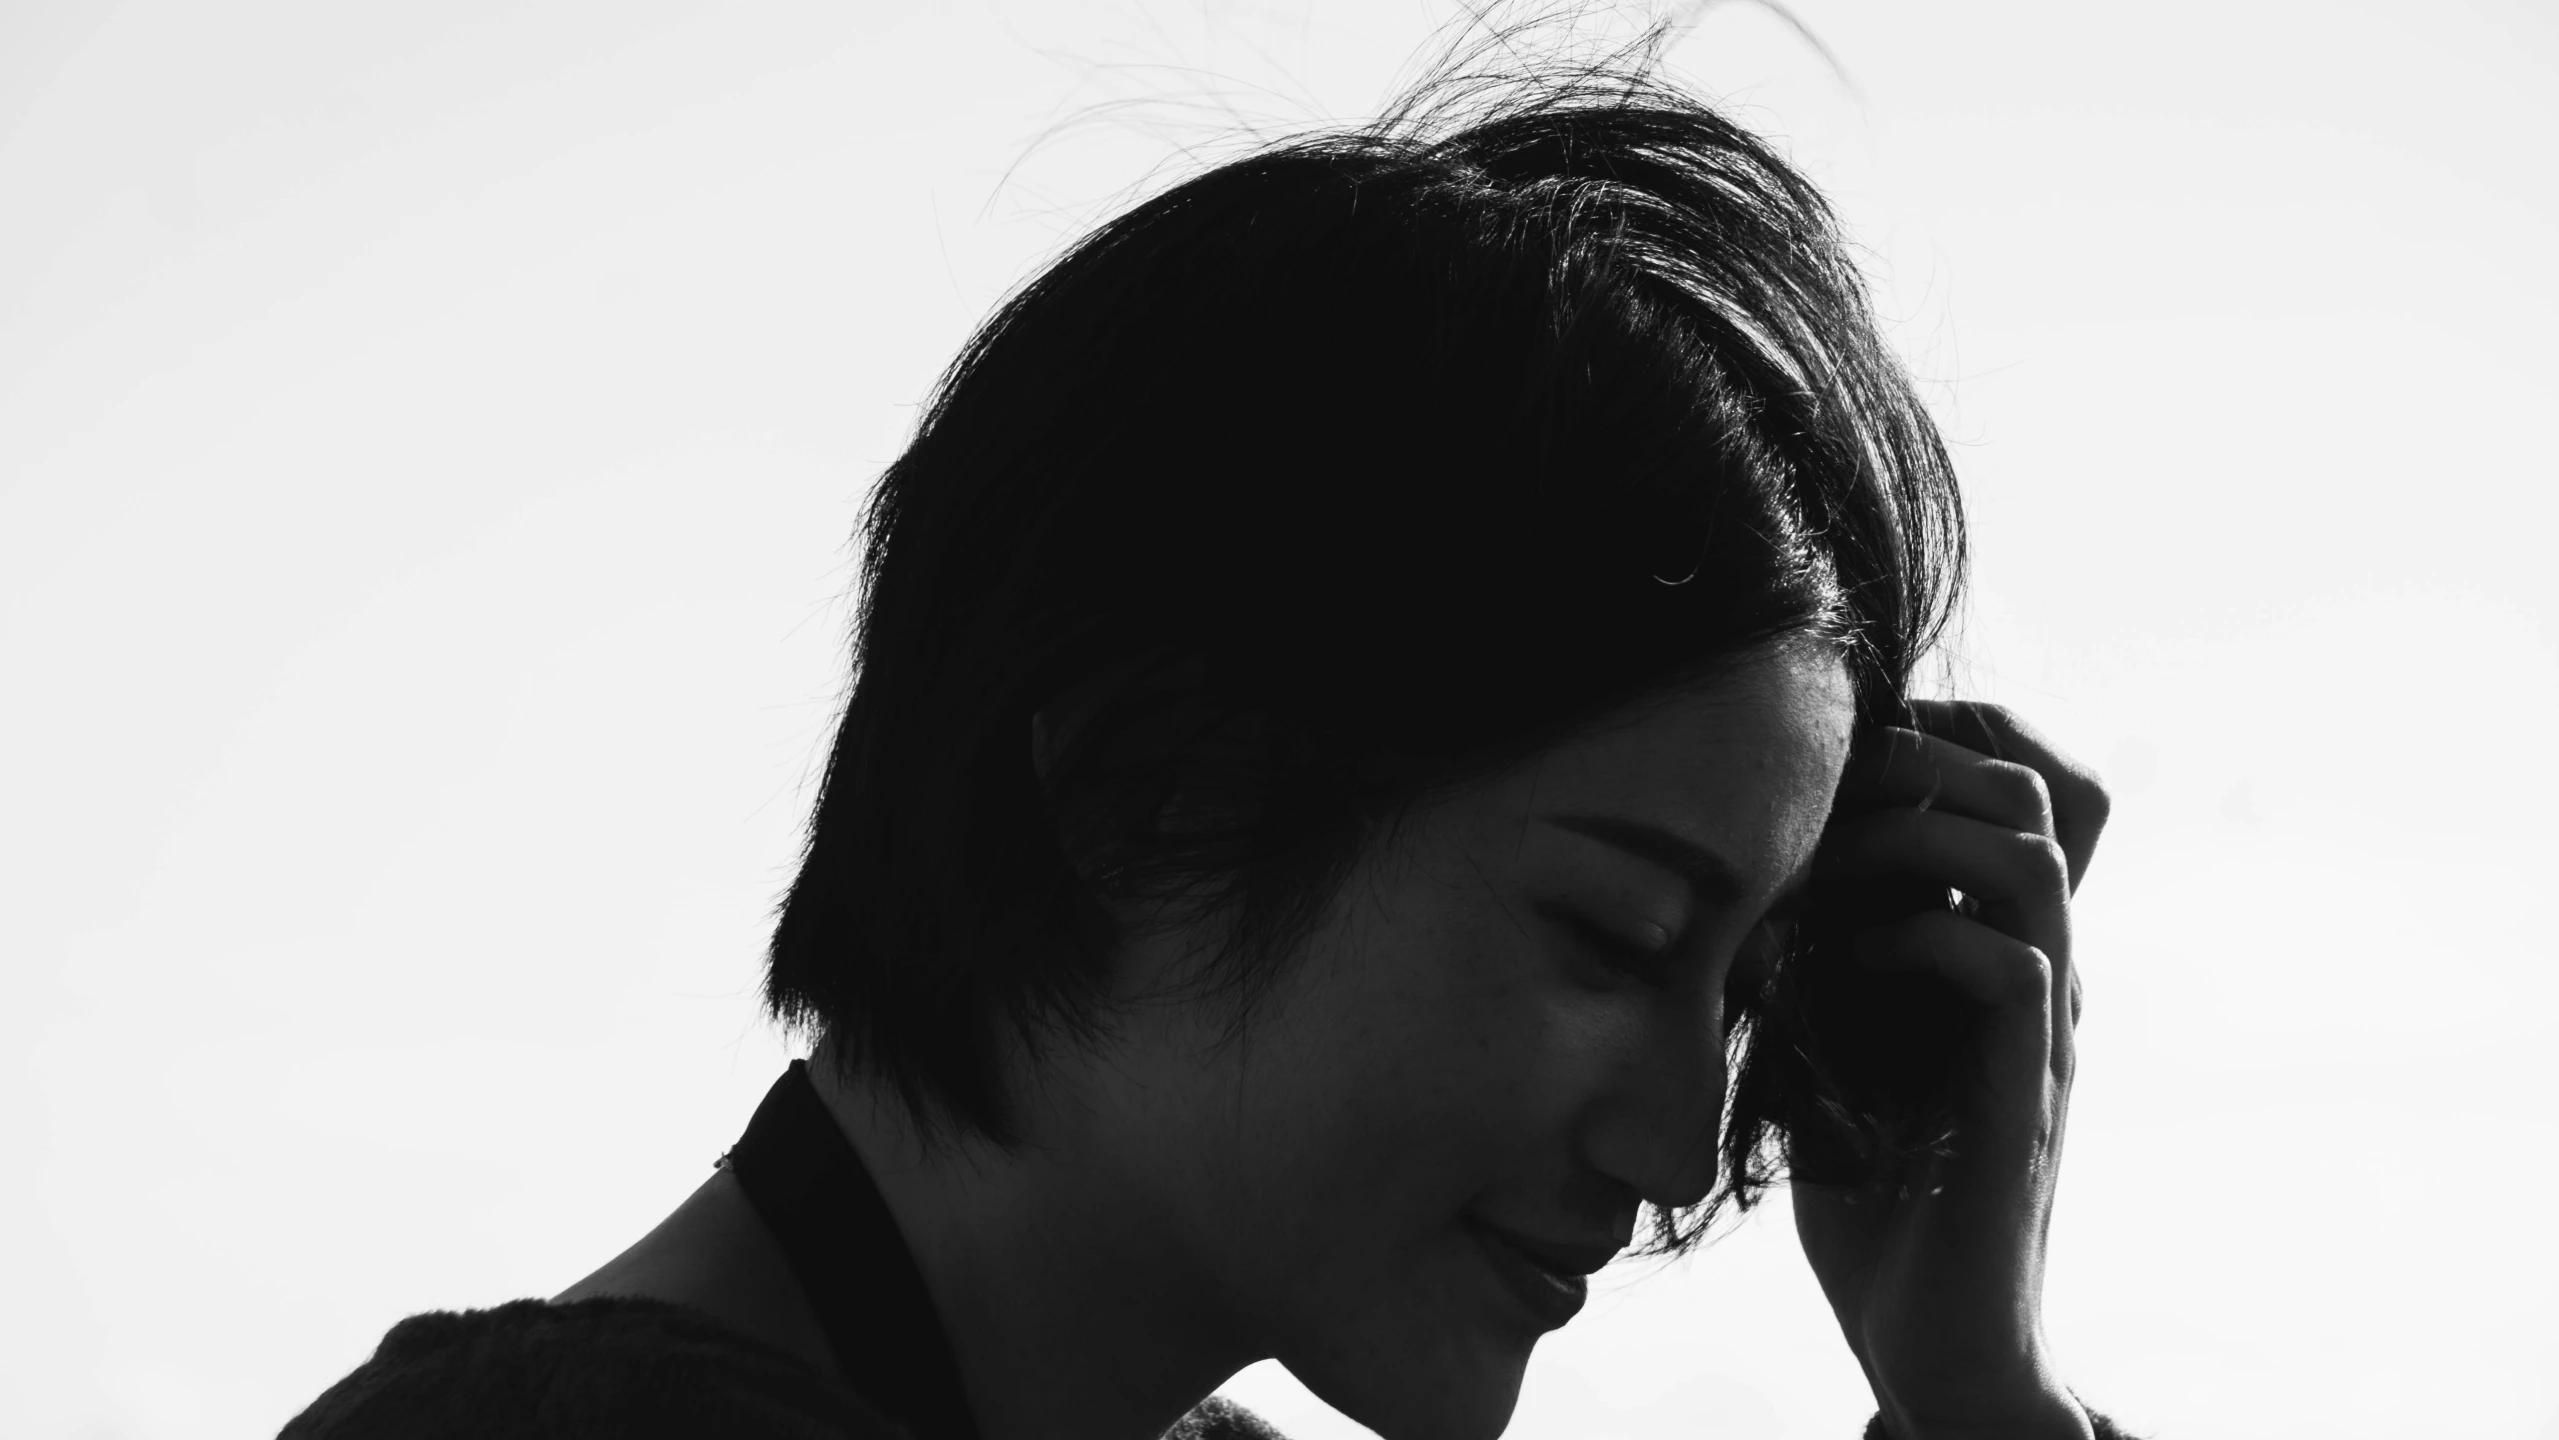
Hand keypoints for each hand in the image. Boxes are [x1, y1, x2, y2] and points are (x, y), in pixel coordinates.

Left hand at [1791, 701, 2109, 1439]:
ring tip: (1828, 872)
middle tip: (1814, 801)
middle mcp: (2033, 974)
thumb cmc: (1871, 1190)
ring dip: (1913, 842)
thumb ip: (1823, 958)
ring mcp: (2039, 1030)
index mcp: (1991, 952)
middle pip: (2026, 792)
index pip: (1998, 791)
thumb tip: (1747, 874)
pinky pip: (2010, 966)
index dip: (1920, 753)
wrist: (1929, 1334)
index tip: (1815, 768)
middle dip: (1912, 769)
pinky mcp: (2026, 1095)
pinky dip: (1919, 939)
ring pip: (2030, 859)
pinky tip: (1846, 967)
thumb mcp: (1832, 1041)